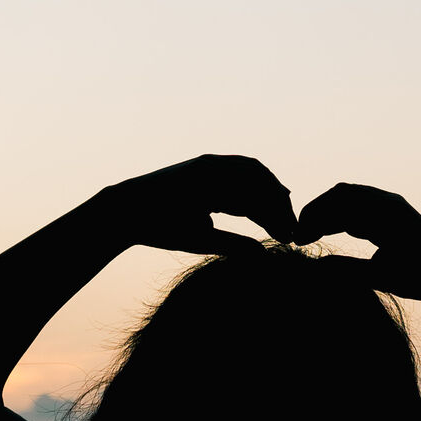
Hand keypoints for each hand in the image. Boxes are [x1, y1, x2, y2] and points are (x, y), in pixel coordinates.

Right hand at [98, 154, 298, 256]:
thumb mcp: (204, 237)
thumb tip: (261, 254)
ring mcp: (210, 166)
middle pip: (260, 182)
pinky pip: (240, 175)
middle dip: (279, 205)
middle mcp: (216, 171)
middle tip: (294, 230)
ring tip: (286, 224)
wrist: (127, 214)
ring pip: (255, 175)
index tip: (287, 234)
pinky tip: (272, 212)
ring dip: (274, 198)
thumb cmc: (160, 227)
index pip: (254, 194)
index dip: (273, 212)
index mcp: (216, 186)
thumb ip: (232, 242)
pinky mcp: (203, 167)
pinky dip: (260, 192)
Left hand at [292, 182, 420, 301]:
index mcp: (380, 216)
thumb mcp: (373, 273)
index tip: (300, 237)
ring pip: (345, 193)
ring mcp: (391, 204)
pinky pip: (357, 201)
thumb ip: (347, 267)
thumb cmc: (418, 277)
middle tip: (296, 233)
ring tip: (303, 231)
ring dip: (320, 209)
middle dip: (314, 210)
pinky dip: (333, 212)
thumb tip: (318, 265)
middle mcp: (384, 204)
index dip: (317, 218)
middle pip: (339, 194)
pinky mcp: (396, 209)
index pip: (341, 206)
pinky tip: (318, 230)